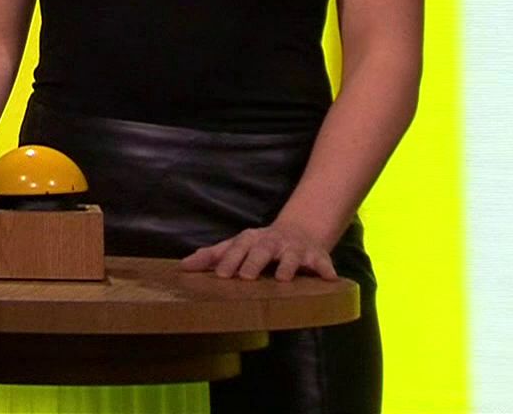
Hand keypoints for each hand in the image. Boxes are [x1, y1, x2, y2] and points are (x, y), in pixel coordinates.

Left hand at [178, 221, 339, 281]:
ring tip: (283, 279)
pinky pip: (323, 263)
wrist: (299, 232)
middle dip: (253, 262)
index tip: (220, 274)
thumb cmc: (259, 245)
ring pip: (291, 256)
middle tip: (245, 277)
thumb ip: (211, 256)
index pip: (237, 248)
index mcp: (250, 240)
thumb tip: (182, 267)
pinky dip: (326, 269)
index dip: (229, 260)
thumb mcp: (236, 247)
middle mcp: (272, 242)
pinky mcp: (316, 257)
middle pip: (261, 250)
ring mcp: (295, 249)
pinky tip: (329, 279)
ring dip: (287, 266)